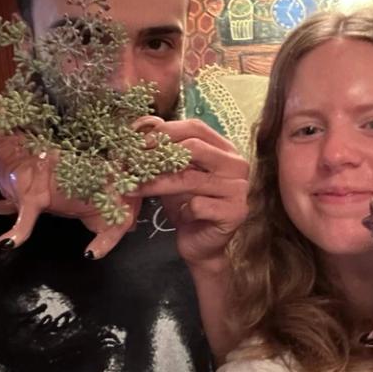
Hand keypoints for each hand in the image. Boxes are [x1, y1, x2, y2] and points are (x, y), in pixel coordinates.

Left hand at [132, 119, 248, 267]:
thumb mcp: (175, 175)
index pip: (196, 127)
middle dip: (159, 154)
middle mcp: (236, 165)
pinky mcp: (234, 212)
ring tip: (133, 187)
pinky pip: (198, 204)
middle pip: (195, 147)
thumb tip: (138, 129)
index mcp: (225, 150)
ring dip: (157, 183)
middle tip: (133, 162)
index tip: (138, 141)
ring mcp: (239, 188)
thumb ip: (166, 154)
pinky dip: (182, 210)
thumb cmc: (187, 205)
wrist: (201, 244)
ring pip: (190, 178)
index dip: (166, 131)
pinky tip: (180, 216)